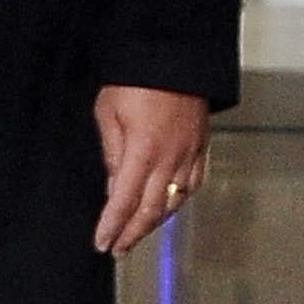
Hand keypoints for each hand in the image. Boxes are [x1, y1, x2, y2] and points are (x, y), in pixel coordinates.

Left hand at [93, 85, 209, 255]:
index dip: (112, 226)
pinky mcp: (201, 146)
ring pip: (174, 201)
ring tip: (137, 233)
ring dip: (155, 222)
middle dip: (132, 233)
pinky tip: (168, 206)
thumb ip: (111, 153)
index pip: (123, 200)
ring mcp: (189, 153)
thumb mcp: (108, 111)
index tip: (102, 243)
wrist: (176, 54)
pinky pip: (192, 184)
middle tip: (118, 249)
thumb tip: (112, 187)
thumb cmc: (135, 78)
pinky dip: (178, 201)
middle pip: (151, 210)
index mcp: (143, 150)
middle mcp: (170, 157)